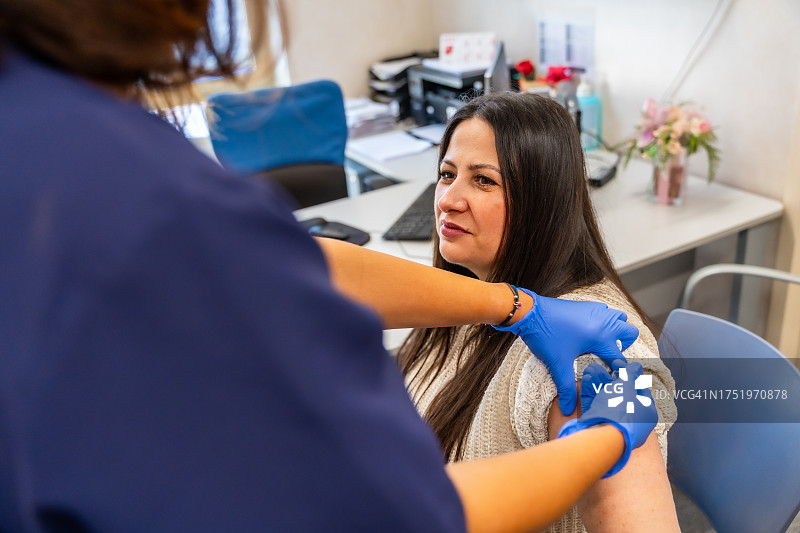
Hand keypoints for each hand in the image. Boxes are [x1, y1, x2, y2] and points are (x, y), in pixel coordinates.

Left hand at [493, 288, 637, 414]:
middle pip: (631, 333)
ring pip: (620, 318)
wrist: (531, 313)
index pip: (620, 358)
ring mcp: (597, 310)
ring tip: (602, 343)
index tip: (614, 380)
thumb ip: (566, 388)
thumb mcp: (558, 364)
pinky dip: (606, 321)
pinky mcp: (587, 305)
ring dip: (617, 331)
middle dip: (625, 347)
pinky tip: (590, 332)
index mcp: (600, 337)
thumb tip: (568, 409)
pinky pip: (607, 311)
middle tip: (609, 357)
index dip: (619, 372)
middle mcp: (604, 322)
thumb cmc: (545, 337)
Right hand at [557, 361, 657, 476]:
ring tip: (592, 369)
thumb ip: (630, 374)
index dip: (630, 375)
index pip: (640, 390)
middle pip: (621, 393)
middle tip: (605, 366)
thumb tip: (636, 366)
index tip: (620, 365)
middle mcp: (633, 420)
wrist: (603, 437)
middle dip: (611, 377)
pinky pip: (596, 406)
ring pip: (606, 398)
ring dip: (599, 382)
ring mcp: (615, 424)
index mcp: (647, 413)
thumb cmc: (621, 411)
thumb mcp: (627, 386)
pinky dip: (591, 392)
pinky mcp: (599, 426)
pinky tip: (587, 379)